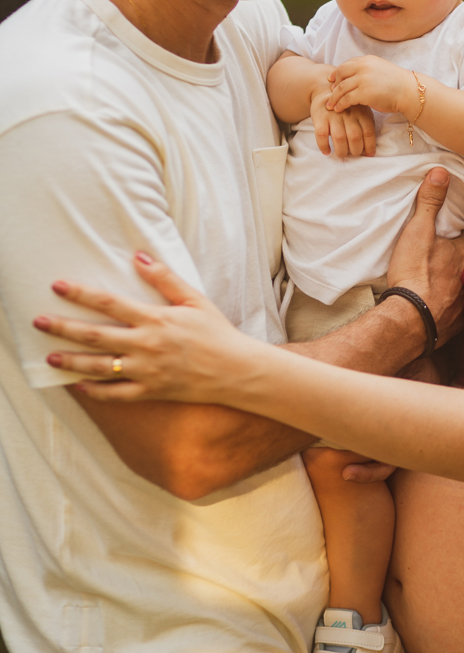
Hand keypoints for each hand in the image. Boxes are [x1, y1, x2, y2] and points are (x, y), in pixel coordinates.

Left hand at [33, 255, 252, 404]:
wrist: (236, 371)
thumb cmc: (216, 332)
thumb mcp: (194, 299)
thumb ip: (164, 279)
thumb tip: (138, 257)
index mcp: (155, 319)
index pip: (109, 303)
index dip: (81, 294)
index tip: (58, 286)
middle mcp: (146, 346)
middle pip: (95, 335)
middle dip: (63, 328)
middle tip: (39, 322)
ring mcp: (146, 372)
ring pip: (99, 367)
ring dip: (72, 361)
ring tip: (51, 356)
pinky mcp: (150, 392)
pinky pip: (115, 394)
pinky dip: (94, 391)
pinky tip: (79, 385)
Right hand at [310, 84, 375, 157]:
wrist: (325, 91)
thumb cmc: (348, 107)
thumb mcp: (361, 110)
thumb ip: (366, 125)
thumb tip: (370, 149)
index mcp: (361, 113)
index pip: (368, 132)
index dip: (369, 146)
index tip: (368, 154)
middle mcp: (349, 114)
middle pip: (354, 136)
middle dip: (355, 150)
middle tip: (353, 154)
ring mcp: (334, 115)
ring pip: (339, 138)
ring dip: (341, 150)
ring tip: (342, 154)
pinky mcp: (320, 117)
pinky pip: (321, 135)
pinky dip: (324, 146)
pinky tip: (327, 151)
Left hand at [327, 56, 417, 117]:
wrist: (408, 91)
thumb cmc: (396, 83)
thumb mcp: (380, 69)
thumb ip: (367, 69)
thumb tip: (355, 74)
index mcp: (366, 60)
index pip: (346, 65)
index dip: (337, 73)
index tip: (332, 80)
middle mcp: (363, 67)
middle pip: (340, 75)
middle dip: (333, 85)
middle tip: (329, 93)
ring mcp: (363, 79)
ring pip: (341, 88)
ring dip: (334, 98)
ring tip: (330, 105)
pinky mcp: (363, 93)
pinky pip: (346, 99)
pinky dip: (340, 104)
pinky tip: (339, 109)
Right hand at [387, 167, 463, 345]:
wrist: (411, 319)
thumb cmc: (414, 273)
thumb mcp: (418, 231)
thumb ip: (430, 202)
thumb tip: (442, 172)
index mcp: (461, 252)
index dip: (457, 232)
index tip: (449, 230)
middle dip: (456, 258)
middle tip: (440, 255)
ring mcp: (463, 301)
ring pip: (462, 286)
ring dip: (453, 283)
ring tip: (437, 281)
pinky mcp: (455, 323)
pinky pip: (455, 311)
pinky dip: (448, 307)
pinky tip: (436, 307)